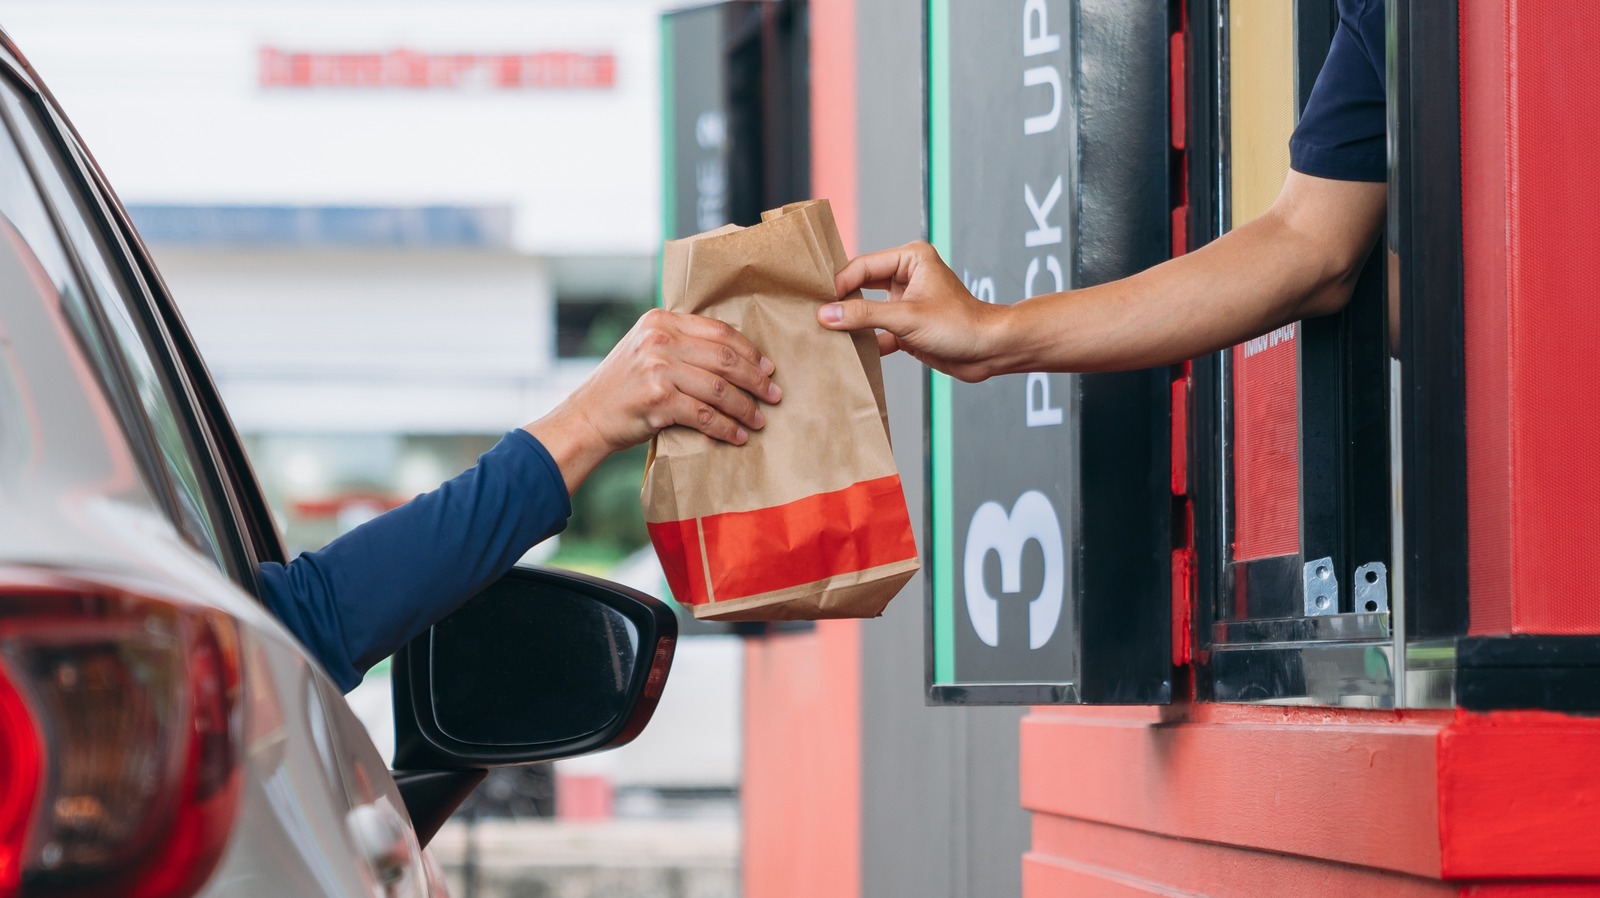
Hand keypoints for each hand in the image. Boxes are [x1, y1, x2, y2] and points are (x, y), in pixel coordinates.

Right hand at [526, 308, 780, 492]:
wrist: (588, 416)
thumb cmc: (625, 386)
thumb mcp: (647, 348)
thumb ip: (682, 342)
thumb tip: (735, 355)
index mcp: (661, 320)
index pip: (719, 331)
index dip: (749, 351)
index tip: (768, 368)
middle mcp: (659, 339)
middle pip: (725, 358)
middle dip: (756, 379)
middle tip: (774, 395)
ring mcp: (658, 368)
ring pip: (719, 388)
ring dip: (745, 407)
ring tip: (759, 420)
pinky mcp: (658, 400)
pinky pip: (705, 415)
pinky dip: (726, 428)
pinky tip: (737, 436)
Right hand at [818, 241, 1003, 382]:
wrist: (990, 352)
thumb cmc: (960, 325)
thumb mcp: (906, 318)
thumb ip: (864, 316)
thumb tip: (826, 314)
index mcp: (910, 259)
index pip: (863, 267)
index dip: (840, 284)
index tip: (819, 303)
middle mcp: (906, 276)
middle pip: (861, 286)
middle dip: (841, 302)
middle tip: (814, 315)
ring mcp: (905, 302)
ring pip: (867, 311)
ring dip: (851, 324)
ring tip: (824, 334)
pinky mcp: (906, 327)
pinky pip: (877, 331)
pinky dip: (865, 342)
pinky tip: (847, 353)